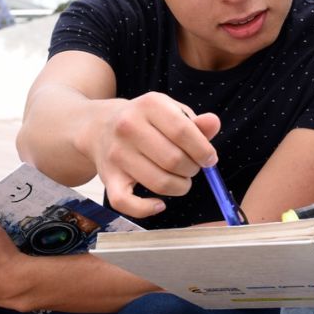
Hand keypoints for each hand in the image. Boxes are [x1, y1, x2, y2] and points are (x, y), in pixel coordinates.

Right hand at [84, 92, 220, 217]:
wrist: (100, 126)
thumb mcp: (170, 112)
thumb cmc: (145, 121)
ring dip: (179, 187)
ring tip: (180, 180)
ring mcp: (116, 153)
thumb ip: (195, 123)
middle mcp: (128, 126)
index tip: (209, 159)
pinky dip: (147, 209)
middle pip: (174, 159)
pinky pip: (127, 203)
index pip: (183, 131)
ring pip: (159, 182)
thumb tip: (213, 123)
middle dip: (192, 169)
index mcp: (149, 105)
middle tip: (192, 168)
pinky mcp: (108, 178)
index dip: (203, 150)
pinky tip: (159, 203)